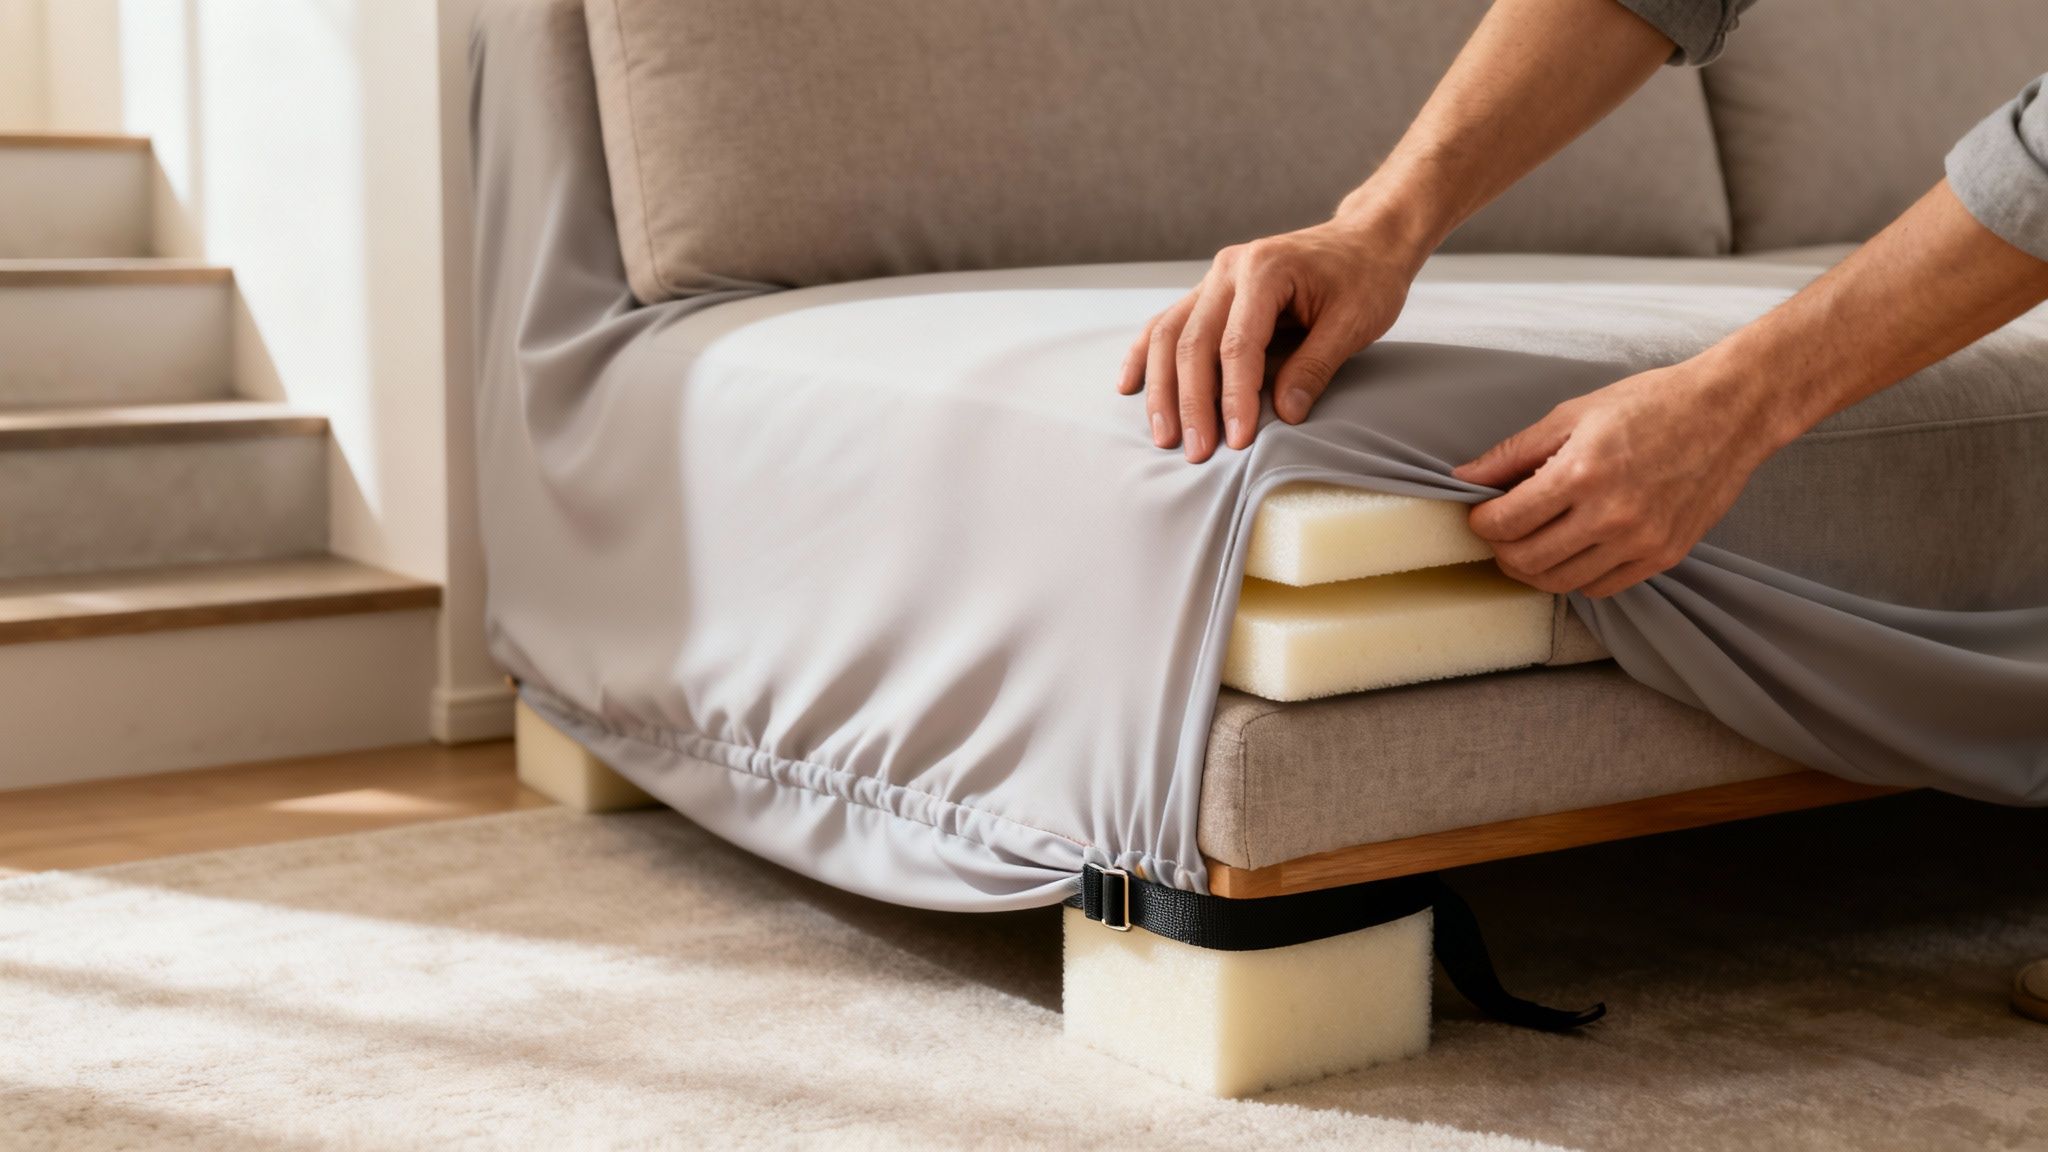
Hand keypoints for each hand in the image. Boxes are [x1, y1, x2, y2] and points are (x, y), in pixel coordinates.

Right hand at [1118, 218, 1420, 462]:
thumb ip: (1315, 366)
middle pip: (1193, 342)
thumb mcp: (1354, 322)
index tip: (1236, 441)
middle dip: (1191, 403)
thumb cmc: (1365, 278)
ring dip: (1162, 388)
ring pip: (1170, 334)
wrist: (1364, 241)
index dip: (1233, 397)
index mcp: (1265, 269)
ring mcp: (1214, 278)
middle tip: (1196, 451)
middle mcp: (1229, 270)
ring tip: (1164, 436)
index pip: (1237, 344)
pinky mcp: (1209, 292)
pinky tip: (1130, 385)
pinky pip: (1168, 323)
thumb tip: (1283, 414)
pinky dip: (1146, 355)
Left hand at [1452, 363, 1779, 597]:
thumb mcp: (1572, 415)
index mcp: (1581, 473)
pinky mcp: (1664, 557)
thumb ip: (1513, 452)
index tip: (1480, 514)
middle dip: (1501, 550)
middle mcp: (1610, 515)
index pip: (1505, 523)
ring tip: (1531, 543)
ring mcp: (1640, 542)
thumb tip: (1464, 477)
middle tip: (1500, 533)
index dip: (1481, 523)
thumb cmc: (1651, 405)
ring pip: (1561, 583)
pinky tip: (1573, 550)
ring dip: (1534, 570)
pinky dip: (1576, 577)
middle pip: (1526, 562)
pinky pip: (1601, 588)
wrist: (1729, 413)